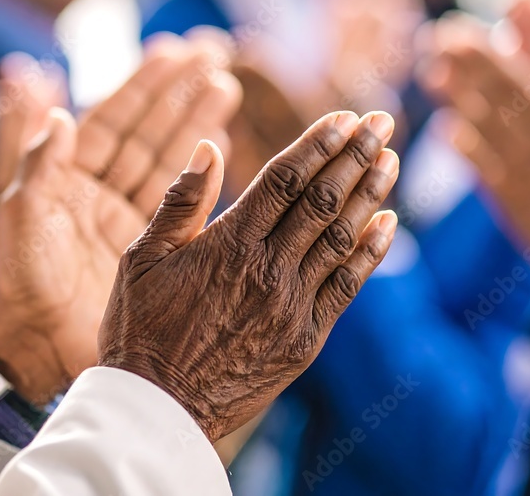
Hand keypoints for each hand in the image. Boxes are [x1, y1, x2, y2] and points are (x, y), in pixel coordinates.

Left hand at [0, 36, 241, 403]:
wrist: (37, 343)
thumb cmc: (21, 279)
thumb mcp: (21, 215)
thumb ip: (36, 162)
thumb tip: (53, 109)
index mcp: (69, 176)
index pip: (113, 118)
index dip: (143, 84)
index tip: (174, 52)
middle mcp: (101, 189)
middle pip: (148, 130)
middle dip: (179, 93)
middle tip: (213, 56)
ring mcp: (127, 216)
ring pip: (168, 160)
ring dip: (196, 123)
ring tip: (227, 87)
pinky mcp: (149, 246)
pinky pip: (181, 201)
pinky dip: (202, 173)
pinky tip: (221, 145)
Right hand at [99, 111, 400, 441]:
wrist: (158, 410)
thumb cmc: (139, 331)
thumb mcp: (141, 258)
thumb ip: (180, 202)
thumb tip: (209, 146)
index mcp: (227, 244)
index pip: (285, 180)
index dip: (319, 144)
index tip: (345, 118)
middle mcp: (266, 270)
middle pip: (322, 200)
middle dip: (355, 156)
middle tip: (381, 123)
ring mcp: (291, 306)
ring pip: (340, 238)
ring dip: (370, 195)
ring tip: (390, 159)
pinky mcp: (305, 340)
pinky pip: (346, 288)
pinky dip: (370, 253)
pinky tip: (388, 224)